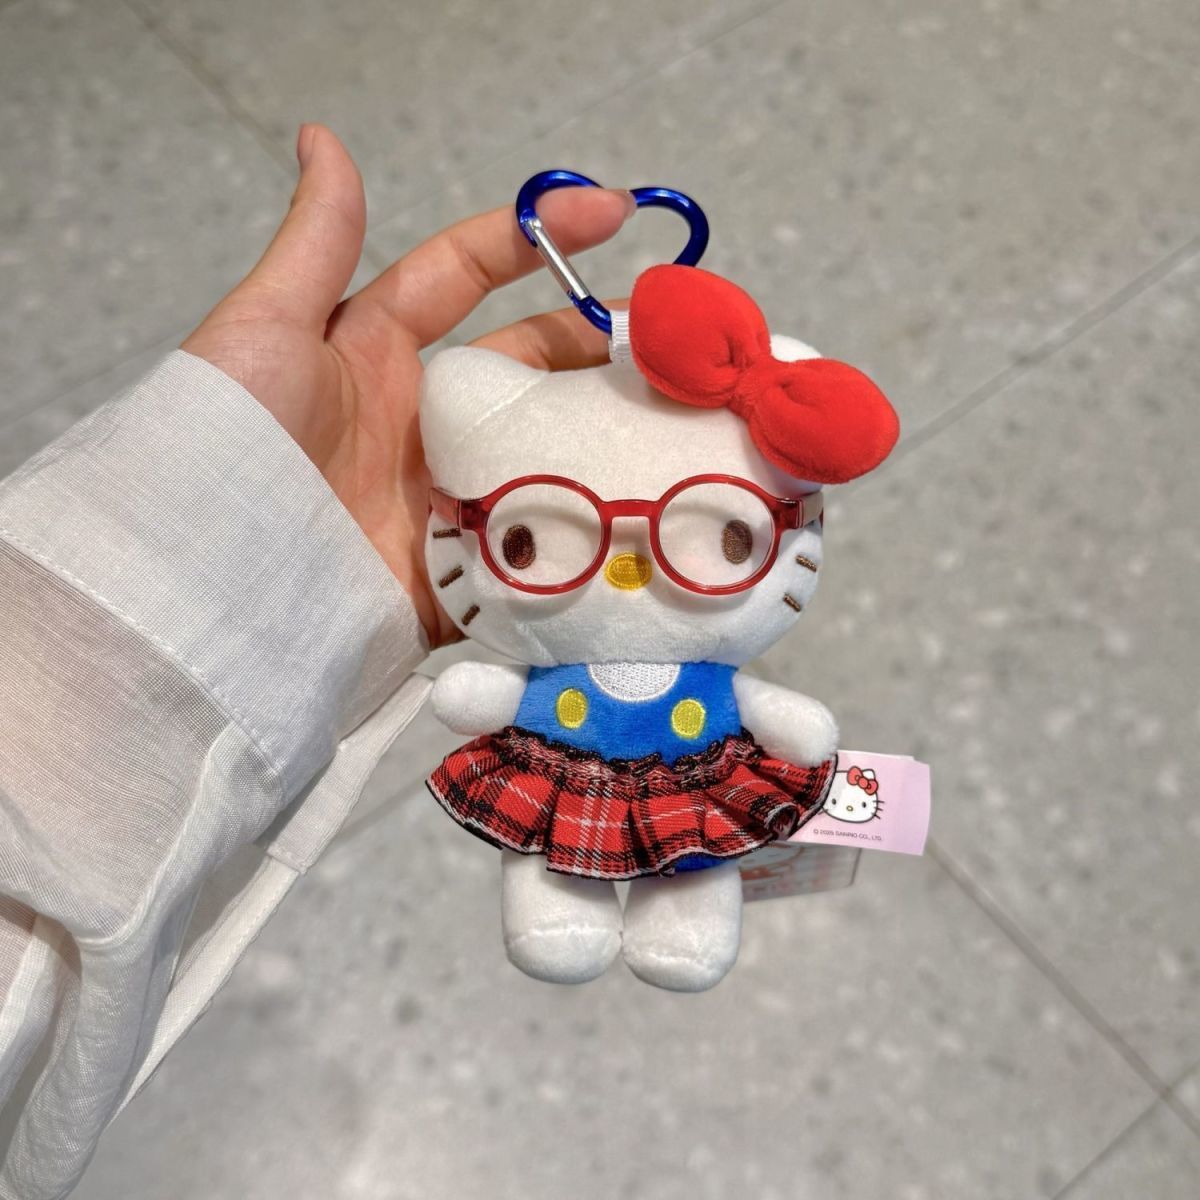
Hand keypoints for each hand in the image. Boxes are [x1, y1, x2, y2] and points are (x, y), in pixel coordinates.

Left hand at [182, 124, 632, 646]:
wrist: (211, 583)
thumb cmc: (232, 441)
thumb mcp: (268, 329)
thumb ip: (315, 243)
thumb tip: (322, 137)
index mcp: (377, 354)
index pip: (469, 277)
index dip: (537, 238)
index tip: (616, 214)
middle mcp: (421, 421)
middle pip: (527, 368)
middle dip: (594, 344)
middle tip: (669, 338)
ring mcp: (446, 496)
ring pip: (544, 452)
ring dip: (606, 433)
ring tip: (679, 416)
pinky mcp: (459, 571)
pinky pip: (534, 546)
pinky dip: (585, 529)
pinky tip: (648, 506)